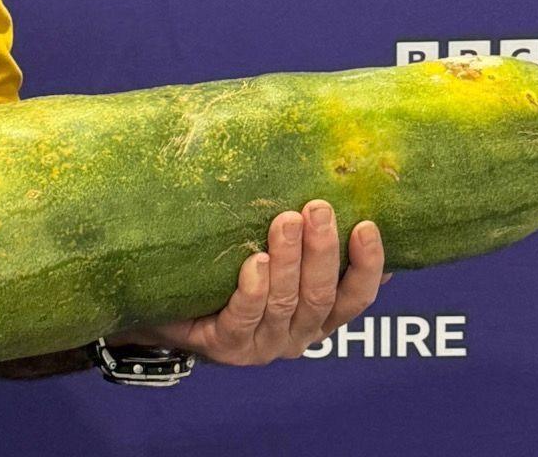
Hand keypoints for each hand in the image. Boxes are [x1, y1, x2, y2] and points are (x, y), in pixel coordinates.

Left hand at [108, 199, 391, 365]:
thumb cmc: (229, 278)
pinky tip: (255, 263)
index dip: (367, 265)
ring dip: (289, 260)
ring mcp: (263, 344)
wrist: (169, 313)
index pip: (355, 297)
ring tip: (286, 221)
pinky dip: (253, 290)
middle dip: (322, 249)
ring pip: (284, 302)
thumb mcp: (274, 258)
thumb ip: (302, 238)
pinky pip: (243, 318)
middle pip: (321, 295)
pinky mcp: (227, 346)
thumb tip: (336, 190)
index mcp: (318, 315)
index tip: (367, 225)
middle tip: (317, 208)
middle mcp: (297, 333)